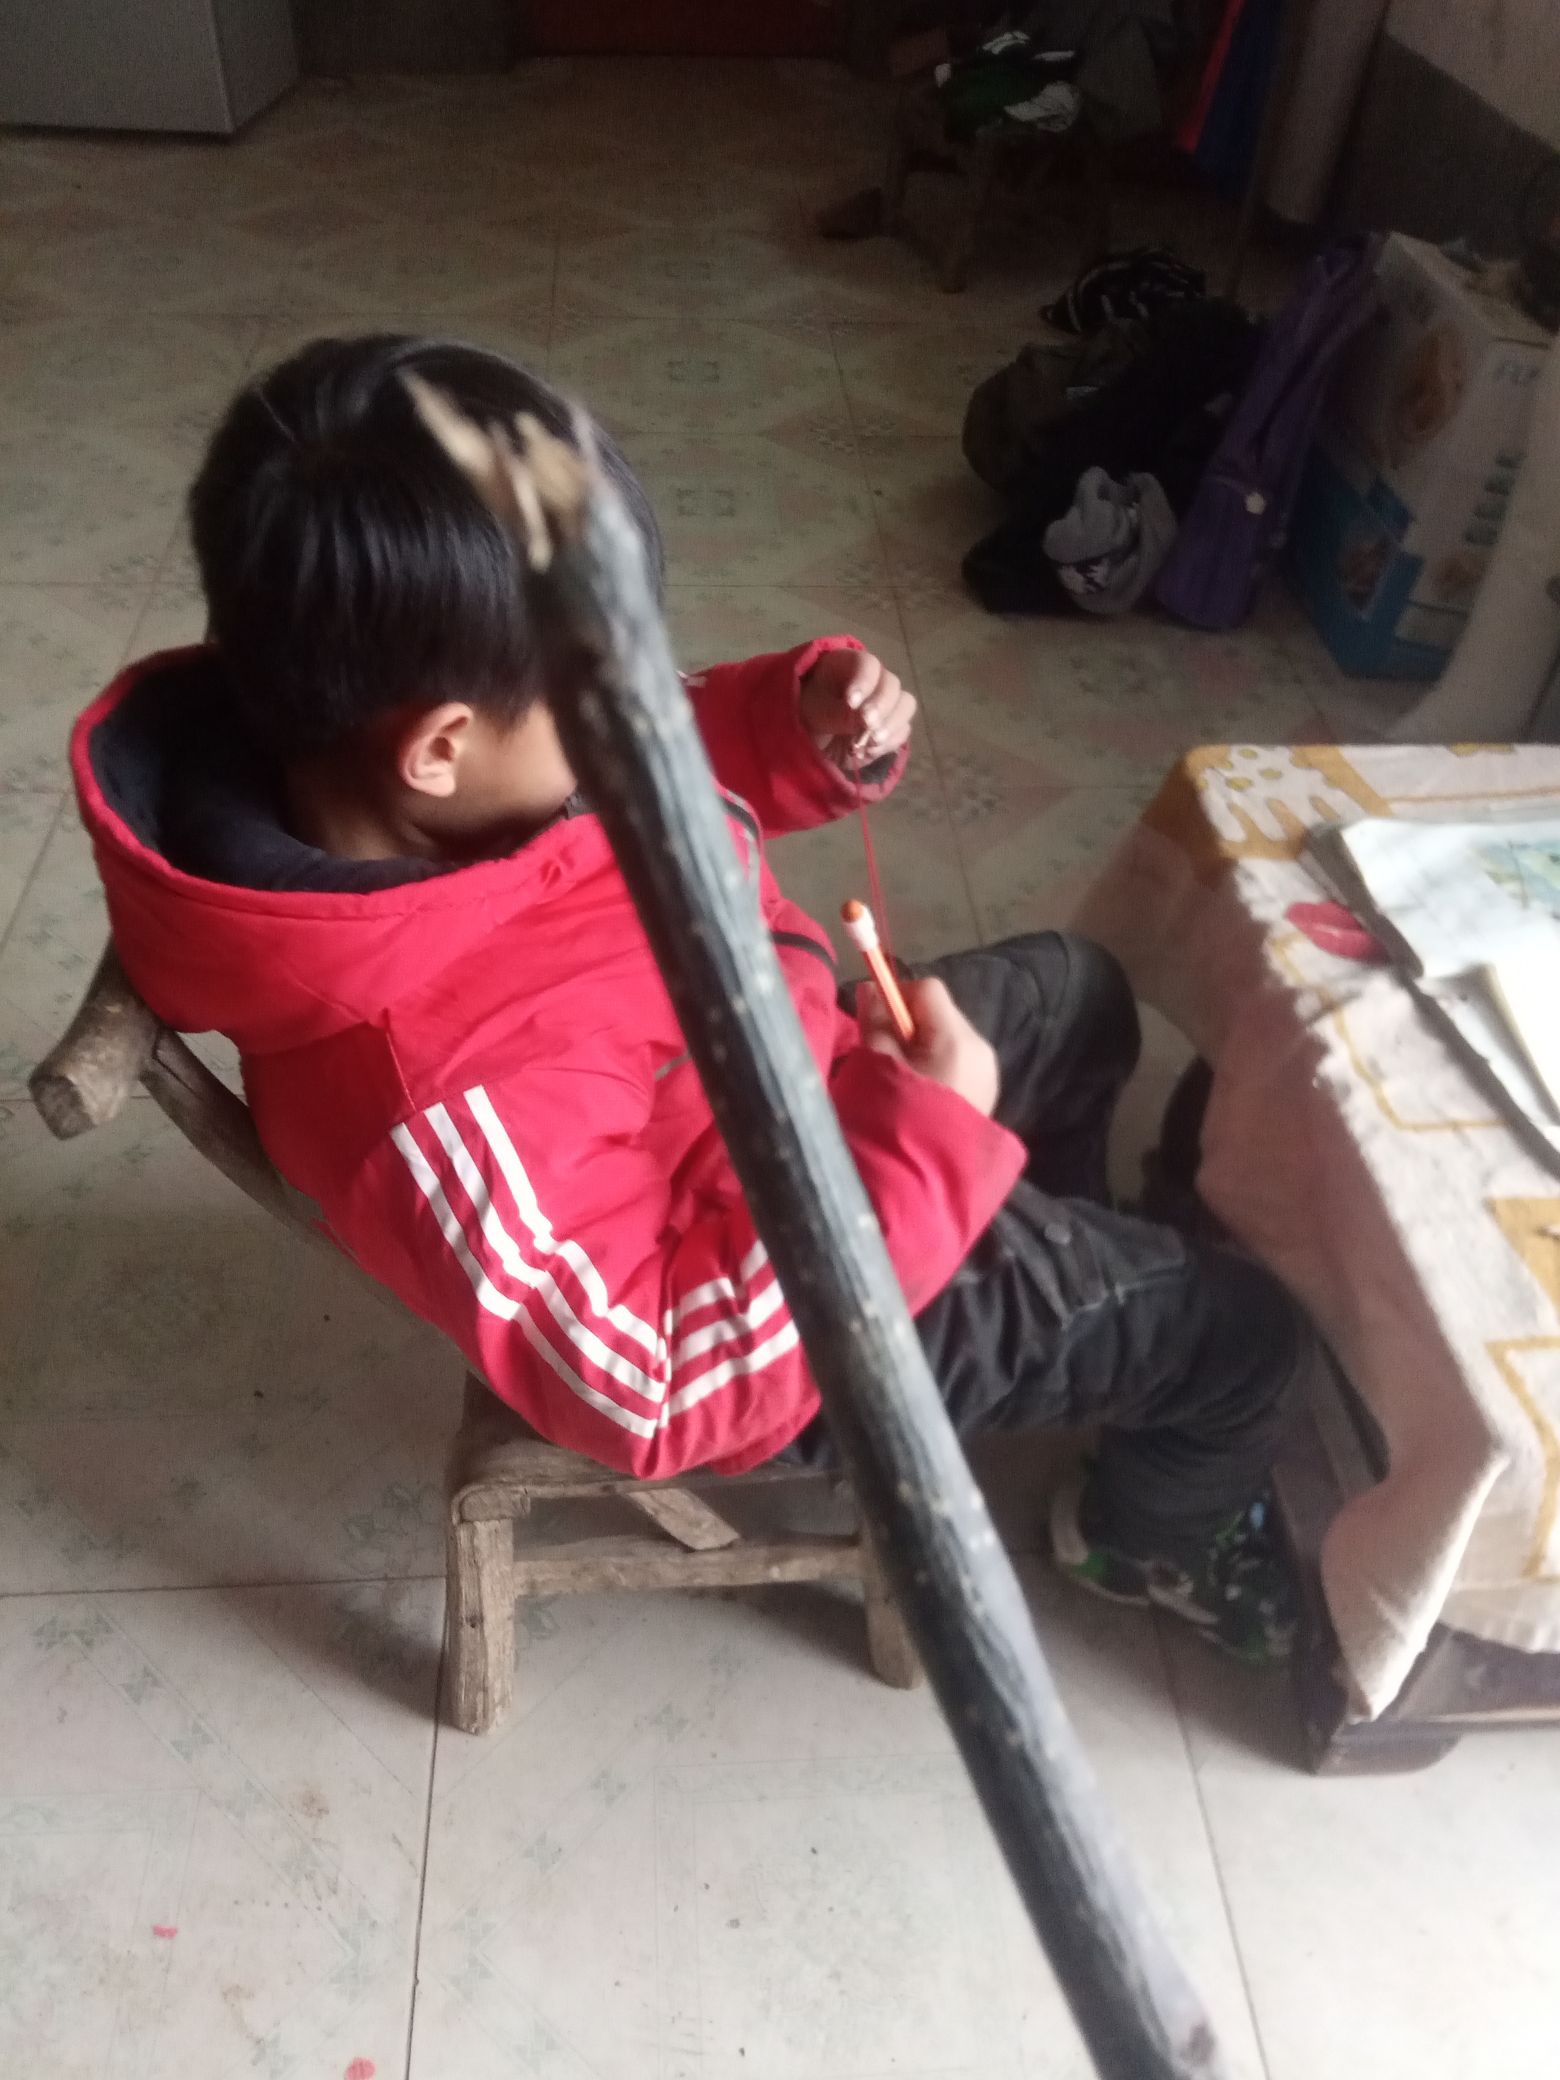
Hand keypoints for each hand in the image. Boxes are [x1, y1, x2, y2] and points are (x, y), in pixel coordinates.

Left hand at [799, 648, 916, 771]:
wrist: (807, 740)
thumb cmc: (803, 713)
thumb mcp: (811, 711)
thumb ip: (835, 713)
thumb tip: (863, 720)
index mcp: (849, 664)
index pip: (867, 665)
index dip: (864, 682)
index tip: (851, 703)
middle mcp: (873, 680)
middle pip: (892, 685)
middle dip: (881, 707)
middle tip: (867, 724)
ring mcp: (885, 703)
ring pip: (905, 706)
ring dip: (890, 725)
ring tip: (869, 742)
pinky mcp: (890, 727)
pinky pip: (901, 731)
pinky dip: (889, 742)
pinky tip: (869, 751)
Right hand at [857, 975, 998, 1117]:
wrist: (922, 1177)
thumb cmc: (895, 1116)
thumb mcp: (878, 1066)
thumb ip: (875, 1023)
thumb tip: (872, 989)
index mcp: (956, 1038)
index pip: (928, 990)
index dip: (898, 998)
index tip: (875, 1023)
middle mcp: (980, 1048)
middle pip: (941, 1014)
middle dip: (910, 1026)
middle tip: (885, 1058)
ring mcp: (987, 1072)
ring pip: (949, 1039)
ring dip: (923, 1048)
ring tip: (902, 1081)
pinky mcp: (986, 1092)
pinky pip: (958, 1063)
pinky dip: (937, 1067)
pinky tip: (922, 1096)